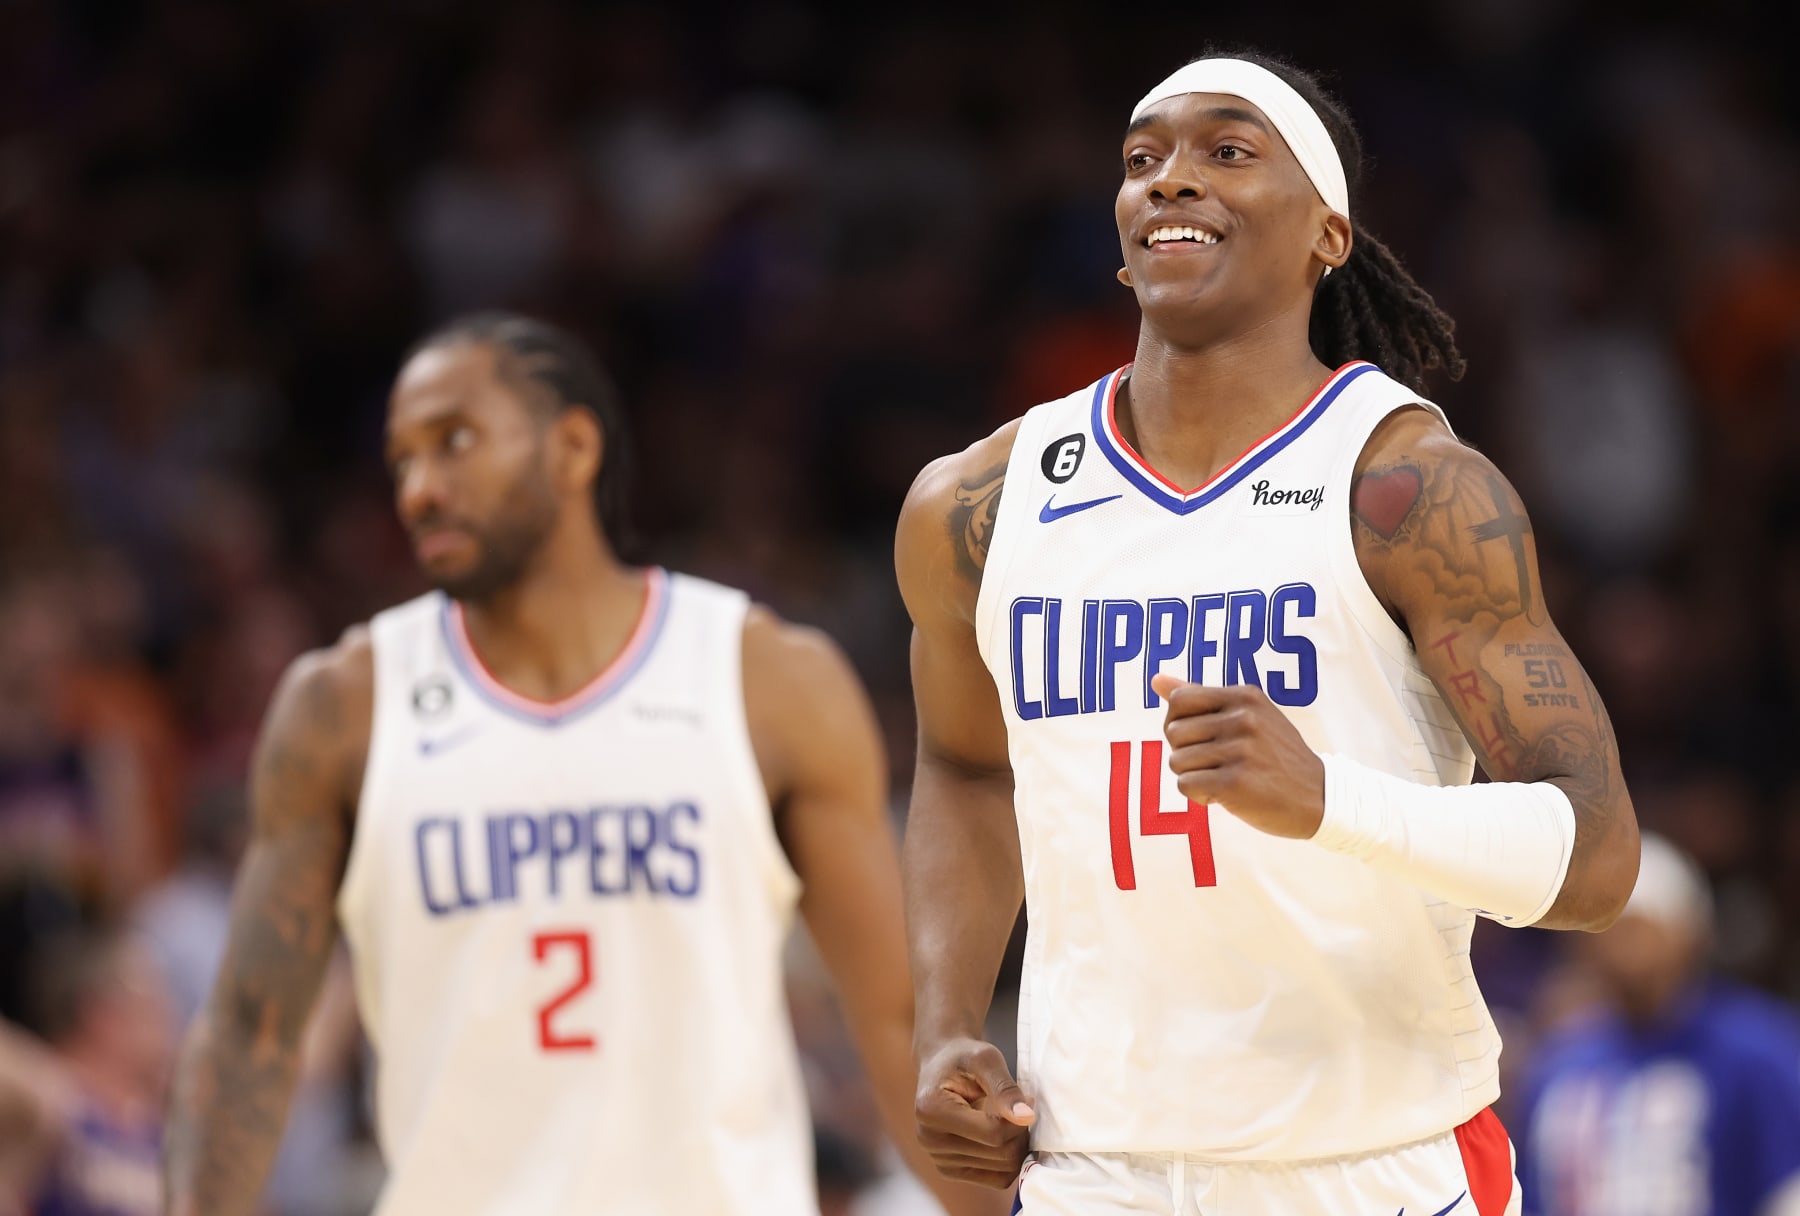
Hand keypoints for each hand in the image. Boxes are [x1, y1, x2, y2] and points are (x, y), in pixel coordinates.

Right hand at [914, 1038, 1034, 1188]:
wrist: (942, 1065)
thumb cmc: (964, 1058)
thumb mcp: (986, 1059)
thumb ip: (1005, 1088)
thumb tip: (1026, 1117)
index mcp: (932, 1110)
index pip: (993, 1134)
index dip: (1020, 1119)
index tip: (1028, 1099)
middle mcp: (929, 1140)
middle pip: (1000, 1154)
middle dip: (1019, 1132)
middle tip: (1019, 1108)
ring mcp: (938, 1159)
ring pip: (1002, 1169)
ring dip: (1016, 1144)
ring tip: (1007, 1118)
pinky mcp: (950, 1170)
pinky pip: (997, 1179)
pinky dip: (1008, 1159)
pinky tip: (1002, 1135)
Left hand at [1149, 675, 1325, 838]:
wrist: (1320, 798)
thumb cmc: (1275, 756)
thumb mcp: (1249, 716)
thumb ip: (1201, 697)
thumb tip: (1156, 680)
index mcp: (1245, 696)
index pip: (1179, 700)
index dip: (1180, 723)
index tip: (1203, 739)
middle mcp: (1243, 718)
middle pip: (1173, 732)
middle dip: (1186, 753)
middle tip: (1217, 764)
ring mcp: (1240, 750)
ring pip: (1176, 761)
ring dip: (1194, 776)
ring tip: (1224, 779)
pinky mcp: (1235, 783)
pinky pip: (1186, 785)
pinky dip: (1199, 795)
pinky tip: (1224, 796)